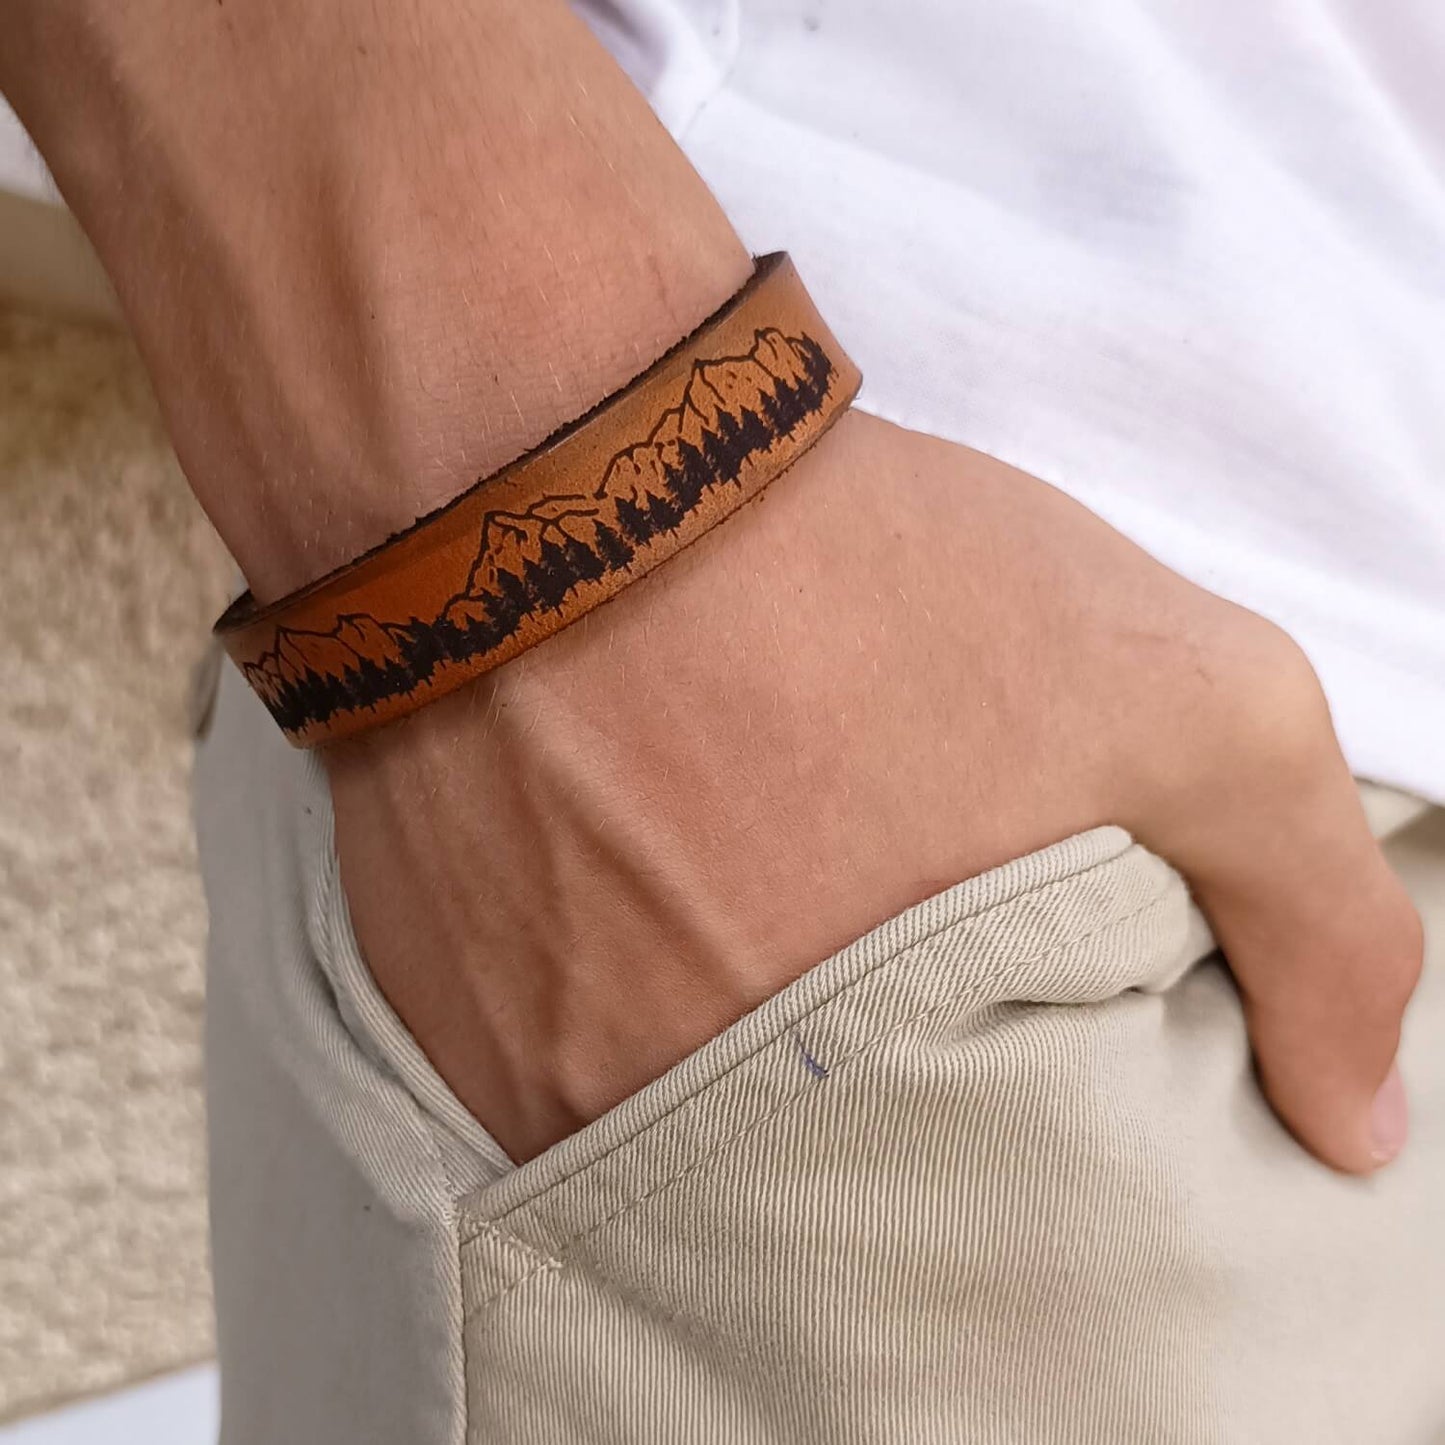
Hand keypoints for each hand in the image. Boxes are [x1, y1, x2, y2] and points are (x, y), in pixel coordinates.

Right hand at [327, 409, 1421, 1170]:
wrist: (565, 464)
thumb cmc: (867, 581)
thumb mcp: (1182, 697)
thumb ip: (1311, 922)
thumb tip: (1352, 1125)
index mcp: (864, 1105)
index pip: (966, 1207)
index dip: (998, 1103)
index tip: (984, 1000)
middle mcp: (678, 1134)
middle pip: (804, 1168)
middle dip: (857, 1065)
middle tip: (844, 907)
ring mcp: (532, 1075)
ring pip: (665, 1112)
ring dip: (716, 1020)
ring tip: (734, 867)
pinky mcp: (434, 996)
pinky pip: (548, 1042)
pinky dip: (606, 978)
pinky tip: (627, 859)